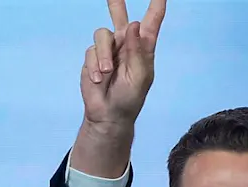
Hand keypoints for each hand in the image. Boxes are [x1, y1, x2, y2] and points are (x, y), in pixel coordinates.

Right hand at [81, 0, 166, 131]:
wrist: (108, 114)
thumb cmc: (130, 98)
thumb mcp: (140, 75)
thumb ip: (137, 50)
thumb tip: (132, 24)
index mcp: (143, 46)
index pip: (152, 20)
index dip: (156, 4)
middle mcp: (125, 43)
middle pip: (120, 14)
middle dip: (116, 1)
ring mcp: (108, 49)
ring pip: (102, 35)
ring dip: (104, 54)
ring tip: (107, 72)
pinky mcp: (93, 58)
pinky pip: (90, 51)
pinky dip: (94, 65)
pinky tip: (99, 79)